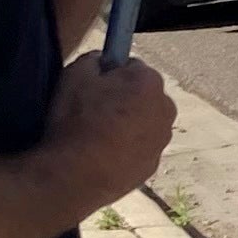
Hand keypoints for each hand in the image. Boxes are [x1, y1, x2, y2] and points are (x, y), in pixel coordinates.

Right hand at [46, 49, 177, 203]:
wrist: (72, 178)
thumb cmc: (74, 123)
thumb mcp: (74, 75)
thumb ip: (94, 59)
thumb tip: (101, 61)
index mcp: (150, 82)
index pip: (132, 67)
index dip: (111, 75)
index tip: (95, 87)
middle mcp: (165, 109)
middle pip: (143, 95)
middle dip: (124, 99)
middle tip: (93, 112)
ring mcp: (161, 141)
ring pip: (143, 123)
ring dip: (126, 125)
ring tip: (95, 136)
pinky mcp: (152, 166)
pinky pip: (139, 149)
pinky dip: (125, 149)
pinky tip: (101, 155)